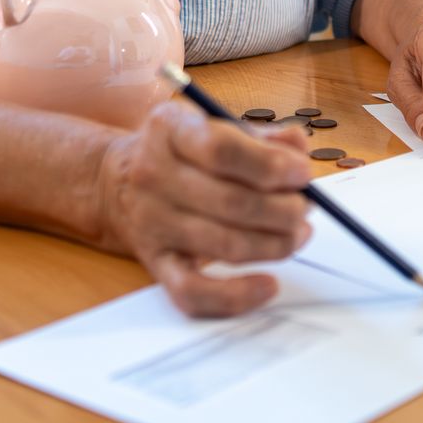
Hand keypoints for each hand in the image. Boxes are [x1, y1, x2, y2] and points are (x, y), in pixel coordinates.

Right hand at [97, 101, 313, 316]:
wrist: (117, 182)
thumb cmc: (182, 153)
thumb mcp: (213, 126)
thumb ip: (260, 137)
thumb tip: (298, 148)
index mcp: (171, 129)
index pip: (220, 150)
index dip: (269, 165)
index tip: (302, 173)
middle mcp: (154, 175)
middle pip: (230, 202)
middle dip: (283, 209)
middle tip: (304, 207)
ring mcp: (153, 223)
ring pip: (224, 245)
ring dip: (275, 244)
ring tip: (298, 234)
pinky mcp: (156, 264)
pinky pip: (194, 292)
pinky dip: (237, 296)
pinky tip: (269, 284)